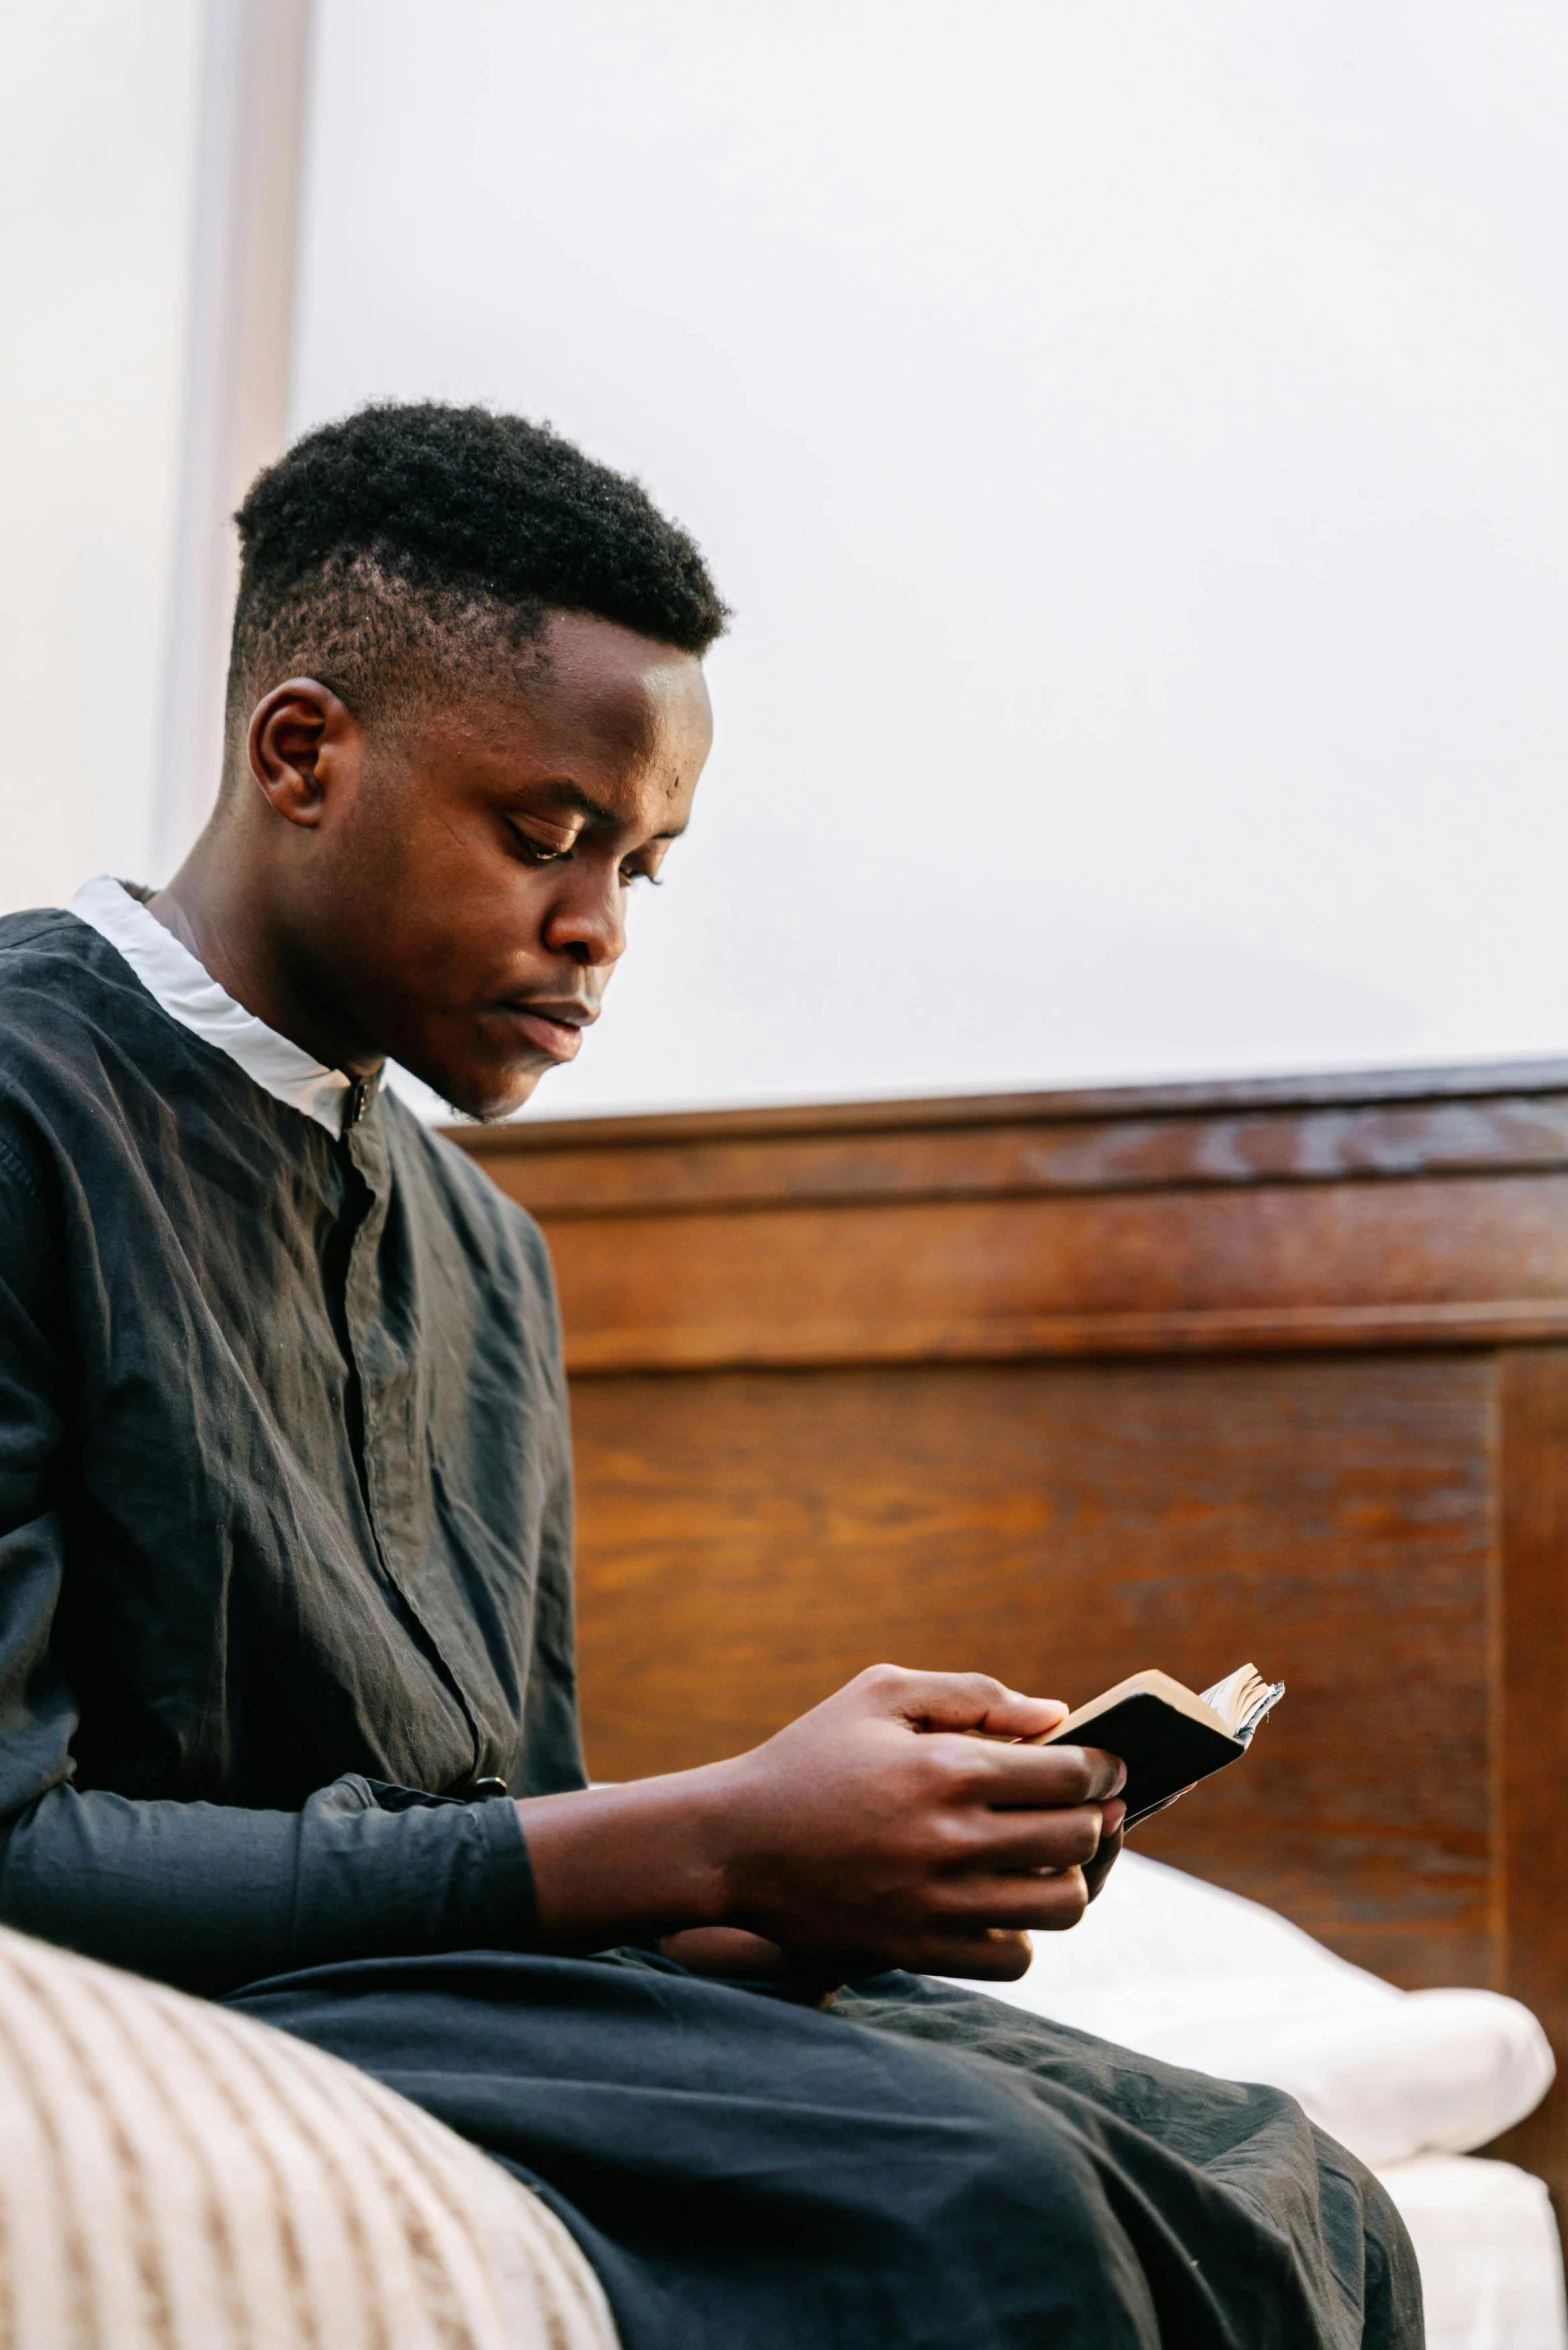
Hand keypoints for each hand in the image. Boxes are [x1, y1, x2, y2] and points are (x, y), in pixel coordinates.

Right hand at [707, 1665, 1124, 1980]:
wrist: (733, 1843)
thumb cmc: (810, 1757)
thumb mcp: (880, 1694)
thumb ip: (973, 1693)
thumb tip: (1055, 1715)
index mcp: (948, 1767)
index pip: (1073, 1774)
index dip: (1105, 1769)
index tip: (1105, 1768)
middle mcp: (952, 1838)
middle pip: (1078, 1839)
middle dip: (1097, 1818)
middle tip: (1089, 1809)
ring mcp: (938, 1902)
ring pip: (1061, 1905)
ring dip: (1071, 1878)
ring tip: (1053, 1858)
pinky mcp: (919, 1949)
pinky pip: (1014, 1956)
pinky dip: (1023, 1932)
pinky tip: (1005, 1901)